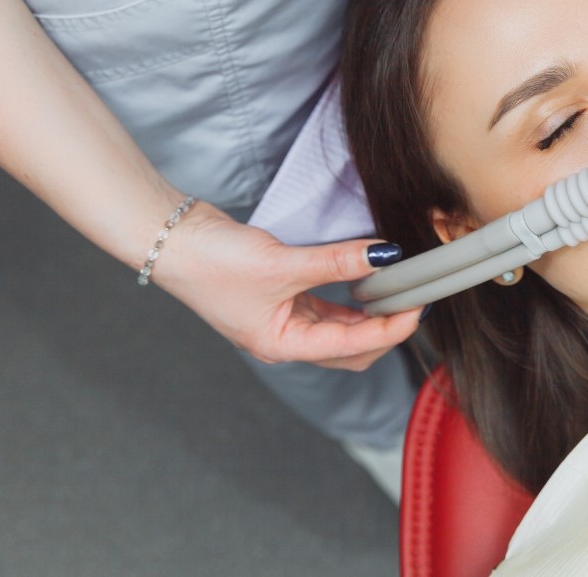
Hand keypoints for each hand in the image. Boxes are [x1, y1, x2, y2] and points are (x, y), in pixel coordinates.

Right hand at [151, 200, 419, 369]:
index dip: (390, 328)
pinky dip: (349, 296)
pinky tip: (366, 280)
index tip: (417, 306)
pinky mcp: (282, 296)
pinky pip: (326, 305)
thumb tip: (385, 256)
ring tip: (398, 289)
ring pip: (340, 326)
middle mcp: (286, 339)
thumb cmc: (213, 262)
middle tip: (413, 300)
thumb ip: (337, 261)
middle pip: (350, 348)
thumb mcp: (283, 263)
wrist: (171, 239)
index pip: (352, 346)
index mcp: (283, 345)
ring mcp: (283, 319)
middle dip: (385, 329)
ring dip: (369, 312)